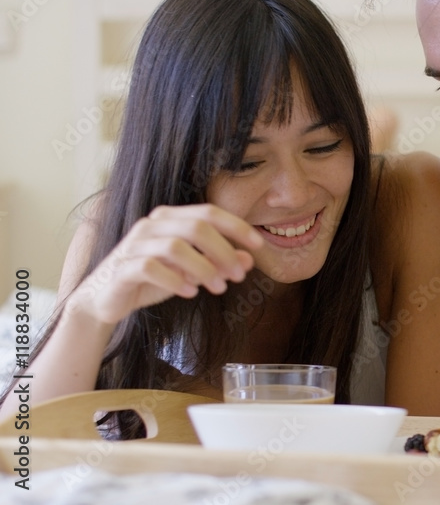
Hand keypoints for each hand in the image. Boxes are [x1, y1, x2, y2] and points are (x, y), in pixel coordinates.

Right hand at [69, 204, 263, 326]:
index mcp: (170, 218)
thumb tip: (249, 260)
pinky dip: (175, 280)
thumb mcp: (192, 271)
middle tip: (239, 275)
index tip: (259, 245)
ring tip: (218, 288)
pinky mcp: (122, 267)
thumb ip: (218, 262)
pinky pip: (150, 268)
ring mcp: (134, 245)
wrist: (108, 298)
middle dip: (223, 251)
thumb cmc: (154, 279)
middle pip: (196, 227)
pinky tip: (190, 293)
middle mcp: (151, 225)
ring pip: (175, 247)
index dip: (236, 226)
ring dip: (204, 268)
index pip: (208, 212)